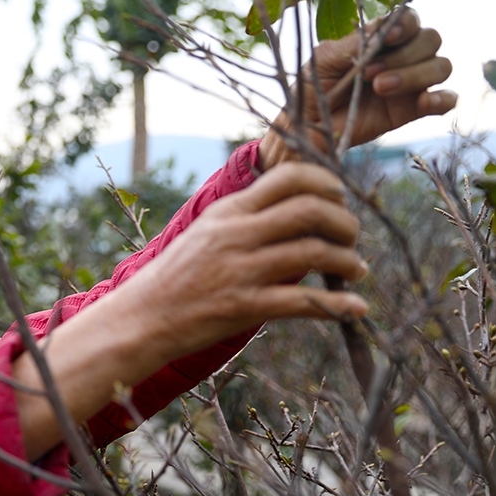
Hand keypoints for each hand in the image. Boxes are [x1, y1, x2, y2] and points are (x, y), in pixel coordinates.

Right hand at [131, 162, 368, 361]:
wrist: (140, 319)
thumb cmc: (175, 278)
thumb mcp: (205, 233)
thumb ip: (246, 218)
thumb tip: (296, 208)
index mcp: (228, 212)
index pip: (290, 176)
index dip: (327, 183)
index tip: (339, 200)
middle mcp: (235, 235)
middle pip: (311, 211)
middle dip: (345, 223)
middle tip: (352, 238)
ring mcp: (240, 271)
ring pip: (315, 253)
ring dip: (348, 262)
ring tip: (356, 270)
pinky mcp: (243, 307)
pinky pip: (304, 302)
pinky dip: (339, 305)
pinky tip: (356, 308)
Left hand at [259, 9, 455, 168]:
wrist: (305, 128)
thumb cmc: (311, 88)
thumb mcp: (324, 60)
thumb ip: (354, 44)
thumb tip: (383, 30)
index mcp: (381, 40)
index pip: (410, 20)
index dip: (406, 24)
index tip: (388, 38)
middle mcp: (401, 57)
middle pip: (430, 40)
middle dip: (404, 55)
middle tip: (368, 74)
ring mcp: (410, 84)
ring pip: (440, 66)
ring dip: (415, 75)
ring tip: (380, 88)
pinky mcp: (412, 110)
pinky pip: (446, 100)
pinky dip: (443, 98)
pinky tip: (425, 102)